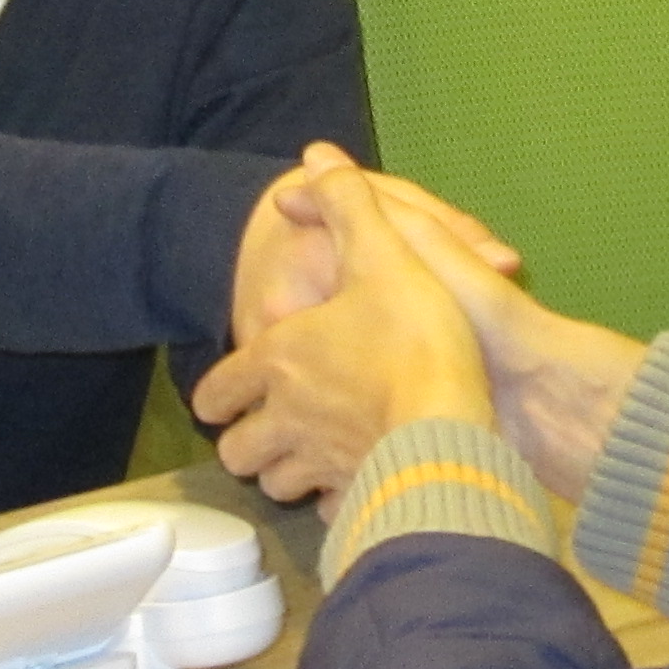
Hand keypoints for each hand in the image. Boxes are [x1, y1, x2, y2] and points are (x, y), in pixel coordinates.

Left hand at [194, 168, 496, 504]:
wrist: (450, 429)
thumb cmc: (414, 342)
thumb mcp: (385, 253)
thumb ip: (348, 205)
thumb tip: (314, 160)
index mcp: (279, 361)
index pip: (219, 389)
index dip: (218, 394)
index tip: (224, 399)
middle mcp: (287, 420)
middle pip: (237, 451)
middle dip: (248, 442)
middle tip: (268, 431)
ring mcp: (320, 466)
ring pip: (277, 483)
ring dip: (286, 472)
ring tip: (310, 458)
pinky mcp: (358, 498)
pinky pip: (331, 508)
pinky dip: (338, 499)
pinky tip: (359, 484)